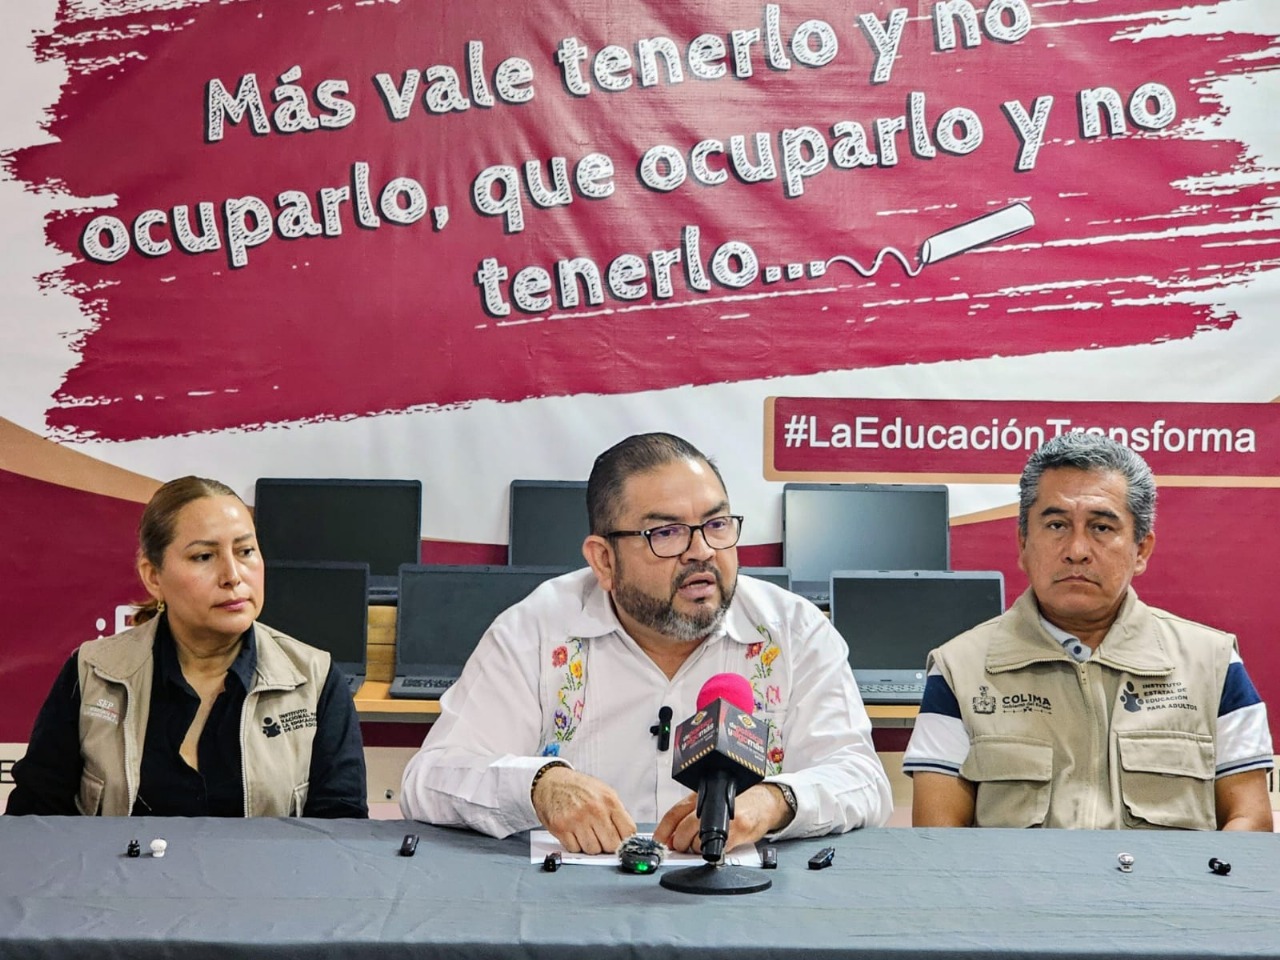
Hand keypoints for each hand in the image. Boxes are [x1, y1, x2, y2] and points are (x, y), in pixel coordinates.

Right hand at [531, 766, 636, 853]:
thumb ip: (616, 813)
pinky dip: (575, 844)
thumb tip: (628, 836)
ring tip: (586, 832)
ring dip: (591, 845)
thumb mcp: (604, 792)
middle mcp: (594, 810)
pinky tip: (574, 833)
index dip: (625, 840)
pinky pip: (575, 849)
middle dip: (608, 845)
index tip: (621, 841)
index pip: (628, 831)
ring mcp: (577, 819)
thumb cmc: (579, 788)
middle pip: (612, 845)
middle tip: (602, 838)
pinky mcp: (561, 828)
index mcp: (609, 801)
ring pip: (593, 850)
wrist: (552, 781)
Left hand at [652, 783, 789, 853]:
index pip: (674, 813)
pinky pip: (716, 849)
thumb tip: (671, 836)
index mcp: (701, 795)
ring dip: (695, 850)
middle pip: (684, 829)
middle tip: (681, 847)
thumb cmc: (738, 801)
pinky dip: (712, 853)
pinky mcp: (737, 832)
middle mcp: (711, 805)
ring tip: (703, 846)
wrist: (764, 801)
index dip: (664, 830)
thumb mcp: (711, 801)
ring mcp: (724, 819)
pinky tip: (715, 849)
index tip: (658, 842)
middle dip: (679, 843)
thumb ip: (691, 815)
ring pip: (697, 842)